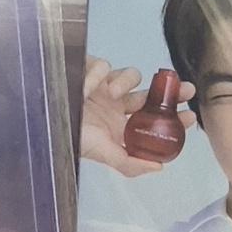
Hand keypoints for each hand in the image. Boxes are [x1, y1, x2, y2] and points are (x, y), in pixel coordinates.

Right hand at [80, 57, 195, 178]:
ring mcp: (105, 86)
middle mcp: (117, 105)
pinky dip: (98, 74)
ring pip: (132, 75)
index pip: (156, 120)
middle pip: (153, 94)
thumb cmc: (70, 138)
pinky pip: (104, 65)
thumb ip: (130, 163)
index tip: (190, 117)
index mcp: (122, 125)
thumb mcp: (102, 154)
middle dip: (172, 91)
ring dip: (126, 82)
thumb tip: (160, 167)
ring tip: (112, 94)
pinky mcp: (90, 70)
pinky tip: (88, 87)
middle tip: (187, 90)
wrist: (41, 121)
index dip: (175, 118)